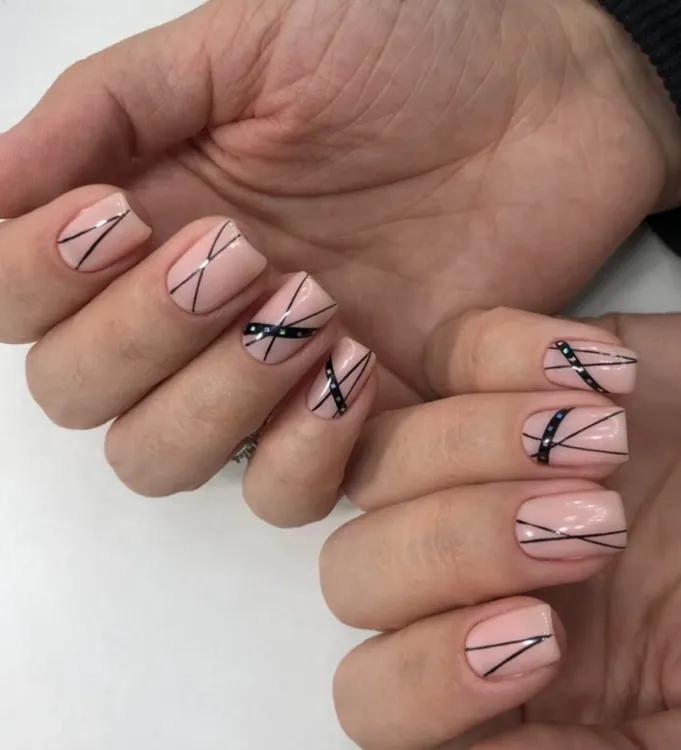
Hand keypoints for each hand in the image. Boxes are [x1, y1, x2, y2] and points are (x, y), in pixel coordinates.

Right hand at [1, 0, 678, 414]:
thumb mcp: (248, 43)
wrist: (546, 100)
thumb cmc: (412, 45)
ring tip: (306, 303)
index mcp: (152, 219)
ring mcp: (272, 379)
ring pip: (162, 459)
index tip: (115, 220)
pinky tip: (354, 365)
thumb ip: (113, 110)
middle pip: (80, 395)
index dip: (36, 278)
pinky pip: (286, 493)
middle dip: (137, 335)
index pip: (23, 300)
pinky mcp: (357, 423)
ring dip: (212, 396)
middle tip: (236, 255)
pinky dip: (302, 446)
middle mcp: (195, 316)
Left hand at [317, 308, 680, 748]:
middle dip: (458, 549)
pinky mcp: (499, 370)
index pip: (375, 698)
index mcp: (501, 668)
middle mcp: (466, 571)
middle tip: (591, 529)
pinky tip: (605, 376)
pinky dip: (509, 355)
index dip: (428, 677)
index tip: (543, 638)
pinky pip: (445, 349)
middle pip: (353, 572)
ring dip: (481, 449)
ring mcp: (470, 465)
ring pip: (378, 460)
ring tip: (605, 444)